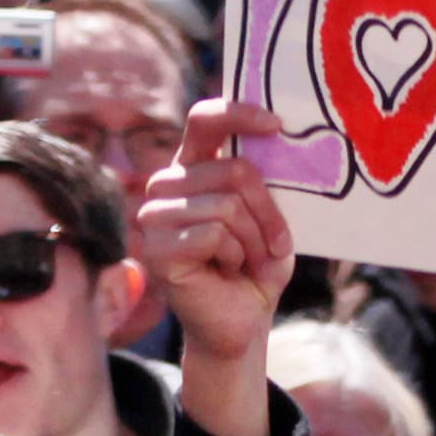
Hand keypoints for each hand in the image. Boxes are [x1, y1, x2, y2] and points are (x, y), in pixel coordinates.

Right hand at [138, 100, 296, 371]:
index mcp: (194, 166)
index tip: (277, 125)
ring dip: (254, 240)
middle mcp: (167, 184)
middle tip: (275, 245)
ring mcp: (155, 216)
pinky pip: (214, 234)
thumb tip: (279, 138)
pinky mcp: (156, 249)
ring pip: (227, 205)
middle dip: (267, 212)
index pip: (205, 120)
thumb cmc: (256, 265)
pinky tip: (229, 271)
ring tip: (248, 262)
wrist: (242, 322)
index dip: (239, 113)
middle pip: (233, 169)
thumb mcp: (268, 216)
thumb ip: (263, 180)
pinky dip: (237, 256)